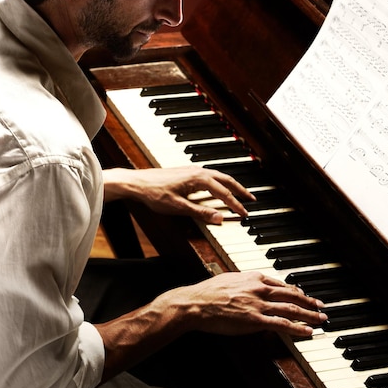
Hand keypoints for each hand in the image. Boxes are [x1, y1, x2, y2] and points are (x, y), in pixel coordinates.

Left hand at [102, 165, 254, 223]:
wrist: (136, 182)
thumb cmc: (154, 194)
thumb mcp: (179, 207)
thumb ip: (201, 213)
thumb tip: (220, 218)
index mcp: (199, 178)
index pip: (224, 193)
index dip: (236, 205)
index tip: (245, 214)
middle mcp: (198, 171)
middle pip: (225, 179)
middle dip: (240, 190)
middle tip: (251, 200)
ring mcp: (192, 170)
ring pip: (218, 176)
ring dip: (230, 185)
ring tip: (239, 193)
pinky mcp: (186, 172)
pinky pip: (210, 176)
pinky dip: (219, 182)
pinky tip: (218, 188)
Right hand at [180, 270, 327, 337]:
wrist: (197, 303)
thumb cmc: (208, 292)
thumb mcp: (229, 279)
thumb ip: (244, 282)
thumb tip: (251, 285)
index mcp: (253, 277)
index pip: (281, 284)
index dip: (296, 291)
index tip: (304, 295)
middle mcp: (260, 289)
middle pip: (292, 295)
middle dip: (309, 302)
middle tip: (321, 307)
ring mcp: (259, 305)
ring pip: (292, 310)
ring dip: (310, 315)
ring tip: (321, 320)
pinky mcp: (256, 321)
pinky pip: (283, 325)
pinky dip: (298, 329)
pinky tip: (308, 332)